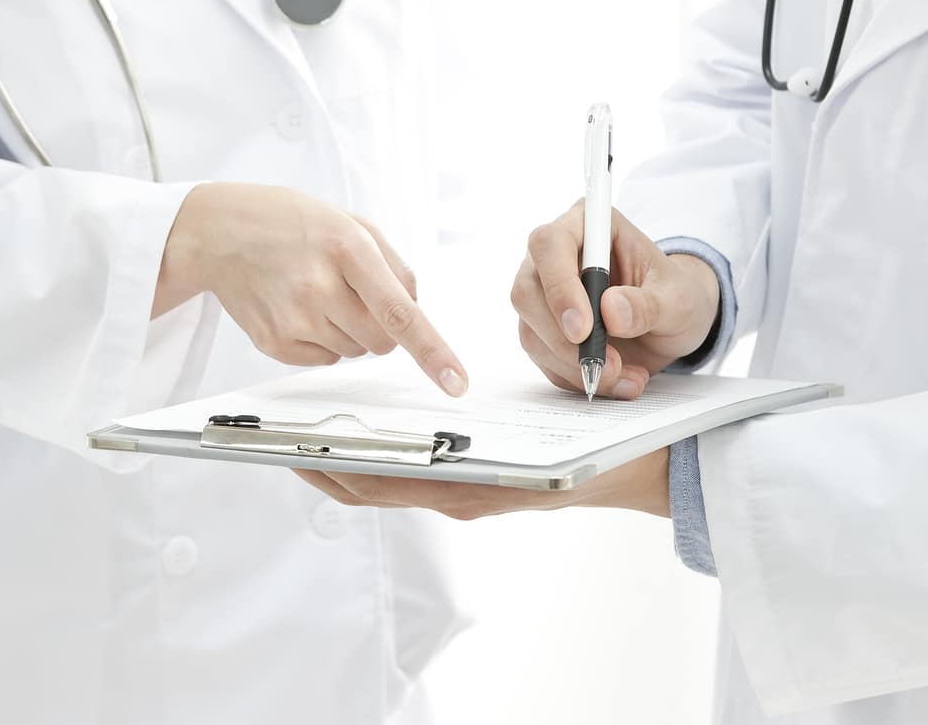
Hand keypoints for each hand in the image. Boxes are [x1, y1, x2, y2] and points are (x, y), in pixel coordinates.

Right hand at [160, 183, 467, 395]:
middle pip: (383, 342)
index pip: (399, 312)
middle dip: (381, 326)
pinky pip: (325, 360)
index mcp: (348, 249)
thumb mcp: (352, 223)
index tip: (456, 381)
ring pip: (355, 352)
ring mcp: (293, 318)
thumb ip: (395, 266)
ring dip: (349, 330)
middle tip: (352, 292)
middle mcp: (319, 286)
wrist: (219, 231)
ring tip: (316, 291)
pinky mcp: (273, 343)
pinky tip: (298, 307)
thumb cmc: (291, 222)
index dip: (433, 351)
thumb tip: (416, 313)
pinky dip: (322, 340)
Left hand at [292, 446, 669, 519]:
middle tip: (277, 438)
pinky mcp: (477, 484)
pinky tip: (372, 433)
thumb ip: (490, 455)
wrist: (649, 469)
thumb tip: (437, 449)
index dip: (331, 468)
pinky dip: (383, 458)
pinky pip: (415, 475)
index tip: (288, 449)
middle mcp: (461, 496)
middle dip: (324, 465)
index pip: (380, 483)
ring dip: (349, 461)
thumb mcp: (547, 450)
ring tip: (313, 431)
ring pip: (390, 481)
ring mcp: (467, 493)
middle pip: (372, 486)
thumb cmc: (605, 452)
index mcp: (470, 489)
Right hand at [511, 202, 718, 399]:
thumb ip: (648, 304)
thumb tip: (611, 310)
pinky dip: (578, 378)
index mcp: (587, 226)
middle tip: (607, 363)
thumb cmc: (675, 296)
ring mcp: (544, 296)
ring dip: (575, 365)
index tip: (583, 327)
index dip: (559, 285)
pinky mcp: (544, 332)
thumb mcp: (678, 299)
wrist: (673, 325)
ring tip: (625, 375)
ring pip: (531, 332)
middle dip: (563, 338)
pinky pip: (544, 360)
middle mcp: (555, 258)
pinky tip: (617, 380)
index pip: (550, 244)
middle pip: (527, 292)